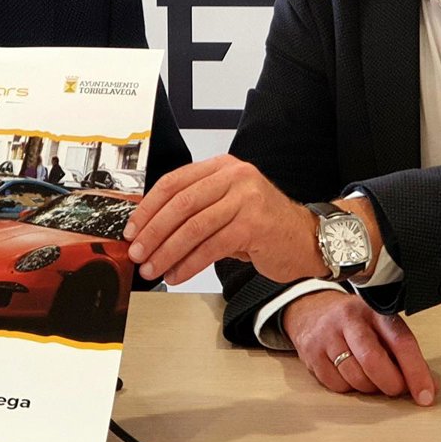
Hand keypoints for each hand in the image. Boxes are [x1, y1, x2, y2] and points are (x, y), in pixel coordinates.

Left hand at [124, 154, 323, 284]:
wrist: (308, 238)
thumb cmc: (264, 226)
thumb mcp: (228, 207)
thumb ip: (196, 210)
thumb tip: (151, 231)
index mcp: (222, 167)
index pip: (174, 182)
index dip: (149, 206)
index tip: (132, 228)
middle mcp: (235, 176)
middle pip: (180, 203)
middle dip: (153, 231)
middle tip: (138, 252)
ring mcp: (246, 198)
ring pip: (193, 226)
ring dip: (167, 251)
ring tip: (153, 268)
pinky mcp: (254, 224)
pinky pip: (211, 246)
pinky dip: (190, 263)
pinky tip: (178, 274)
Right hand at [283, 290, 434, 403]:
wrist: (310, 310)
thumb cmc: (354, 323)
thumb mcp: (380, 326)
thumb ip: (403, 354)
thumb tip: (430, 386)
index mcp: (375, 311)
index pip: (401, 341)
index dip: (416, 371)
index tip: (426, 394)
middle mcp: (350, 320)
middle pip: (373, 360)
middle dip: (390, 383)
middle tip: (395, 388)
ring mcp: (327, 335)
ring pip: (355, 377)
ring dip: (369, 388)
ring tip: (370, 378)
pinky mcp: (311, 353)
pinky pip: (336, 385)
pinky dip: (348, 388)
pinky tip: (349, 375)